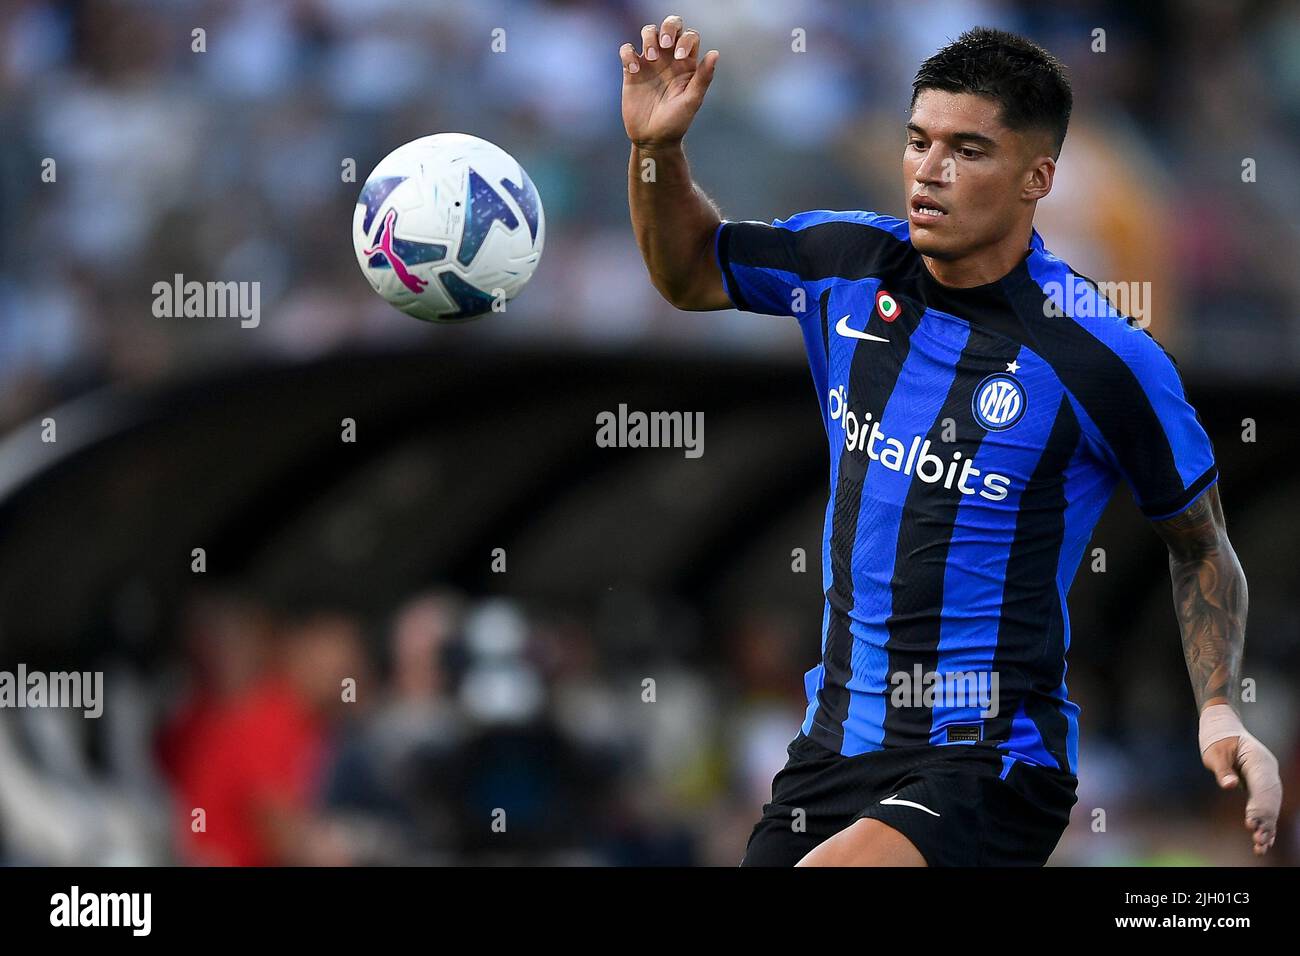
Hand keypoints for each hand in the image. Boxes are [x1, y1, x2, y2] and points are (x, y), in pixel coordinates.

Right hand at [619, 14, 718, 147]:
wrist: (653, 139)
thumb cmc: (676, 123)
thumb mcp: (692, 101)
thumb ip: (703, 77)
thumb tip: (715, 53)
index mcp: (686, 64)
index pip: (690, 36)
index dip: (685, 39)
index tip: (678, 57)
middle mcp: (669, 59)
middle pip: (670, 26)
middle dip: (668, 27)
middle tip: (665, 45)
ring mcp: (650, 63)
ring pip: (649, 32)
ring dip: (649, 38)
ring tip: (651, 58)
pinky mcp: (631, 71)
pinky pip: (627, 50)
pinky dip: (628, 53)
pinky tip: (633, 69)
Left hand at [1200, 707, 1282, 855]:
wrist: (1225, 730)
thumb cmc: (1217, 741)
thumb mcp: (1215, 753)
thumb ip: (1223, 770)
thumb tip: (1230, 785)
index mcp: (1259, 760)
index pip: (1262, 786)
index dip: (1258, 806)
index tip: (1251, 823)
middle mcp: (1268, 771)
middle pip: (1271, 799)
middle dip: (1265, 821)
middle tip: (1258, 840)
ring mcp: (1268, 779)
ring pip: (1272, 805)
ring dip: (1268, 826)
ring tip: (1260, 846)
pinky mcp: (1263, 787)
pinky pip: (1267, 806)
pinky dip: (1266, 822)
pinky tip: (1264, 841)